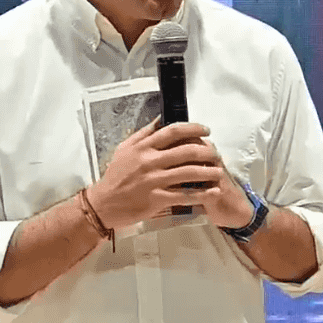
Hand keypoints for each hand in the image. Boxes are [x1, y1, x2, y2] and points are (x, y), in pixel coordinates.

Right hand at [86, 119, 242, 230]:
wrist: (103, 204)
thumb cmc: (115, 176)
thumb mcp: (124, 149)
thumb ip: (143, 134)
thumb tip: (160, 119)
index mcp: (143, 147)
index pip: (173, 131)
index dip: (193, 128)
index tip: (206, 130)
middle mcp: (150, 161)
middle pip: (186, 151)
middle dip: (206, 151)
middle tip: (216, 153)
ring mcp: (154, 180)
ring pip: (189, 173)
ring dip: (209, 171)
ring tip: (219, 171)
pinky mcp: (158, 199)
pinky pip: (186, 195)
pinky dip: (203, 194)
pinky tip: (214, 192)